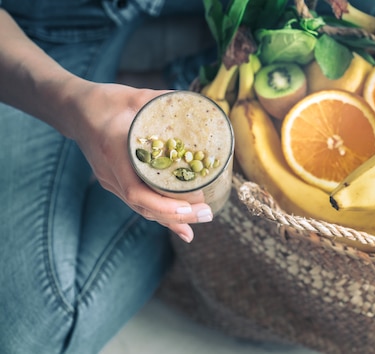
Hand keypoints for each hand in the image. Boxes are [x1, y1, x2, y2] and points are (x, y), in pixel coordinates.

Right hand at [72, 82, 211, 242]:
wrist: (74, 110)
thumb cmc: (106, 101)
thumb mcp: (137, 97)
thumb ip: (167, 101)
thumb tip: (201, 103)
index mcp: (114, 151)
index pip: (136, 190)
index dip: (164, 204)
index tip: (191, 204)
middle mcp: (111, 172)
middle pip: (143, 206)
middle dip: (177, 215)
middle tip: (207, 213)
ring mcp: (111, 180)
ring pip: (142, 208)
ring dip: (172, 218)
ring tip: (202, 218)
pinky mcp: (115, 182)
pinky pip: (139, 203)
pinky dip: (161, 213)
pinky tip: (182, 224)